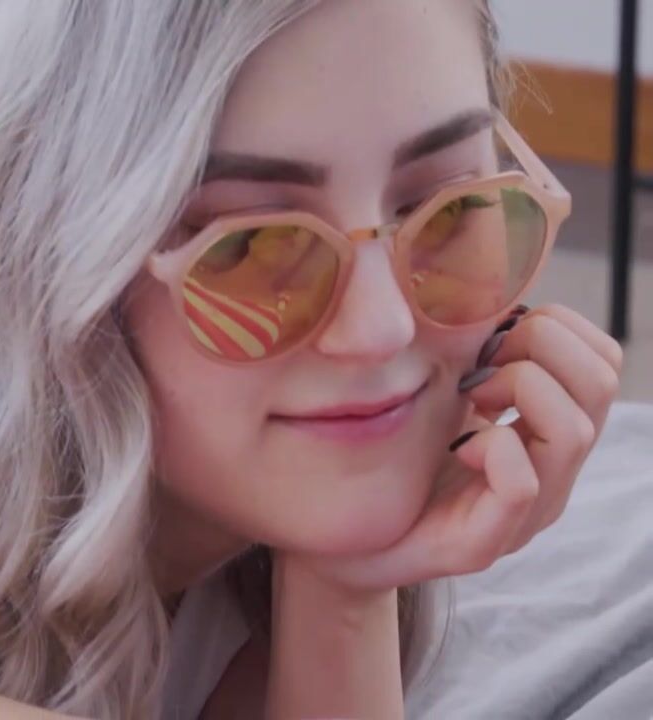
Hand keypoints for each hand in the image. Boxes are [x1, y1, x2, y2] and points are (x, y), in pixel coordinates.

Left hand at [302, 304, 622, 590]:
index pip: (601, 360)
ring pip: (573, 431)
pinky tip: (459, 446)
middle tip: (479, 366)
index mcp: (544, 431)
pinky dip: (493, 450)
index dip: (555, 327)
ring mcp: (523, 512)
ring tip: (468, 398)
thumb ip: (462, 351)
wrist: (338, 544)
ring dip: (516, 390)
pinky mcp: (482, 543)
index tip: (492, 336)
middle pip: (598, 384)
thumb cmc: (385, 459)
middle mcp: (549, 471)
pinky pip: (522, 485)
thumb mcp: (431, 391)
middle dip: (537, 348)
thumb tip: (476, 290)